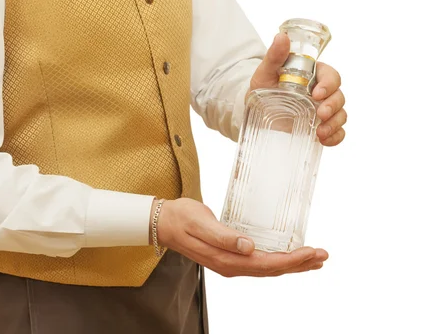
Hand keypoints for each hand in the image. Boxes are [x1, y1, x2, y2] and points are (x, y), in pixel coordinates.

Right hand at [152, 198, 328, 276]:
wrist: (163, 222)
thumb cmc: (181, 218)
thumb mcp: (201, 223)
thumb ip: (224, 236)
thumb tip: (248, 247)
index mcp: (226, 259)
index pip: (266, 264)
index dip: (292, 260)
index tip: (312, 251)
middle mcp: (231, 265)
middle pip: (272, 269)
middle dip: (299, 264)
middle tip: (323, 255)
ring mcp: (230, 263)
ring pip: (268, 268)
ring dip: (292, 264)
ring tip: (314, 259)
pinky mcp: (230, 256)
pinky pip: (259, 263)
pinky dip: (278, 260)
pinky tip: (287, 256)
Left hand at [249, 33, 346, 145]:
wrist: (255, 109)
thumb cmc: (263, 87)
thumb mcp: (265, 72)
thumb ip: (274, 56)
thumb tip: (281, 37)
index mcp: (313, 75)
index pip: (331, 76)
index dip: (329, 84)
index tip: (317, 93)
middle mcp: (322, 92)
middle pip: (339, 96)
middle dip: (333, 106)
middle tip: (320, 114)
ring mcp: (322, 110)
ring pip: (341, 114)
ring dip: (335, 123)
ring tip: (320, 132)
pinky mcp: (319, 127)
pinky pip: (337, 132)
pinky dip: (335, 137)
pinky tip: (324, 140)